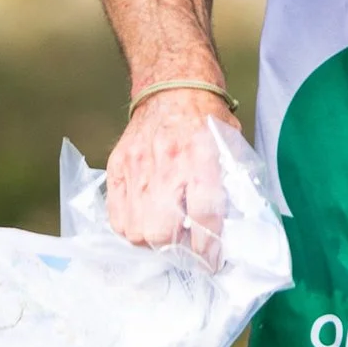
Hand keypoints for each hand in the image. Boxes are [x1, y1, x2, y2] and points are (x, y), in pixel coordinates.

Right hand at [105, 88, 241, 255]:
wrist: (172, 85)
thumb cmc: (207, 118)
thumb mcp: (230, 146)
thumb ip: (230, 185)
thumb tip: (231, 229)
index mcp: (201, 157)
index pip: (203, 215)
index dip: (207, 248)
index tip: (211, 261)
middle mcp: (167, 164)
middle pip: (161, 232)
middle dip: (176, 248)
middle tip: (186, 245)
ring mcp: (137, 166)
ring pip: (136, 231)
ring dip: (152, 241)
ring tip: (165, 232)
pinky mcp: (117, 166)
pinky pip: (115, 216)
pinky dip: (130, 227)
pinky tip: (145, 220)